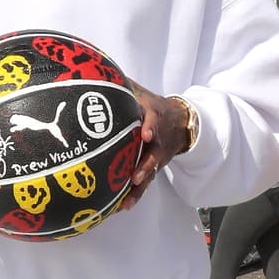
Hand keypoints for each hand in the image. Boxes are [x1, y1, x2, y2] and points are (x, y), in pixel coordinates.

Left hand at [118, 79, 192, 210]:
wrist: (181, 122)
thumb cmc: (153, 106)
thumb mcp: (141, 93)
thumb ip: (123, 85)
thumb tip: (97, 70)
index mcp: (154, 118)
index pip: (154, 120)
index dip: (151, 127)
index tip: (146, 134)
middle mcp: (157, 140)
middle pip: (153, 156)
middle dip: (145, 167)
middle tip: (134, 178)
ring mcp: (157, 157)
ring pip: (149, 175)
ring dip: (138, 189)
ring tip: (126, 203)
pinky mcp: (153, 169)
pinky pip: (144, 184)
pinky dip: (134, 196)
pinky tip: (120, 208)